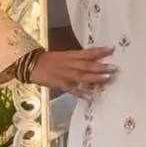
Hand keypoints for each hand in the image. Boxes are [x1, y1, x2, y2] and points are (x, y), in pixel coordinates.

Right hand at [0, 47, 118, 99]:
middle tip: (114, 67)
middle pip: (87, 64)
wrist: (30, 64)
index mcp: (70, 55)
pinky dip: (81, 93)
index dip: (100, 51)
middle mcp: (69, 64)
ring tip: (107, 79)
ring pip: (82, 76)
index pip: (87, 52)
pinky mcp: (59, 83)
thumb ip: (76, 59)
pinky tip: (90, 97)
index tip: (112, 50)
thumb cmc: (47, 60)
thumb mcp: (63, 57)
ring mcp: (64, 74)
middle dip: (101, 66)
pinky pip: (72, 89)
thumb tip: (91, 61)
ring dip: (95, 78)